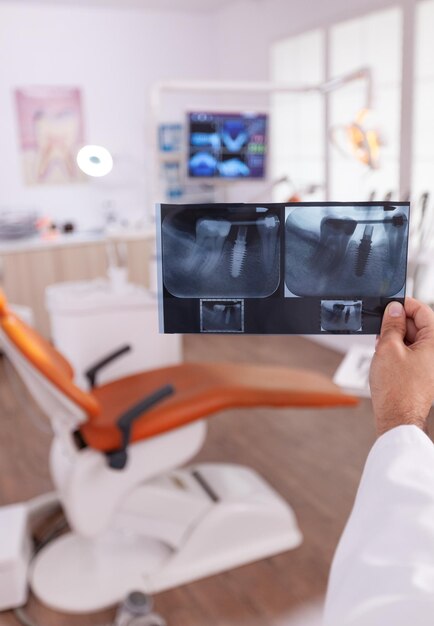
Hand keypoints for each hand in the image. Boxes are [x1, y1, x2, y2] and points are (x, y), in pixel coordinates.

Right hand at [369, 297, 433, 434]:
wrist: (398, 419)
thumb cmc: (397, 390)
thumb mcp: (388, 348)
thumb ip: (391, 324)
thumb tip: (393, 310)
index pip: (423, 311)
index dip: (404, 305)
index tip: (389, 305)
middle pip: (420, 325)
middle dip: (398, 324)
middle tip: (381, 327)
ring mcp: (431, 365)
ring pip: (414, 340)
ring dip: (396, 338)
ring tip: (380, 345)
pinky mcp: (424, 375)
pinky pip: (412, 354)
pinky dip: (398, 352)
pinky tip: (384, 357)